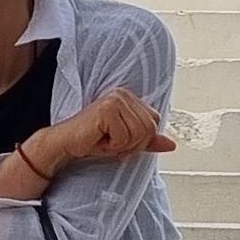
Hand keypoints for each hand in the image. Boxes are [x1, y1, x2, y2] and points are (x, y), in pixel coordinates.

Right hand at [37, 87, 174, 171]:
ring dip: (122, 146)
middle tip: (111, 142)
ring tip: (105, 140)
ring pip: (138, 134)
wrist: (67, 144)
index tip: (121, 141)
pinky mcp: (107, 108)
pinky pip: (124, 137)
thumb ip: (148, 141)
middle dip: (132, 144)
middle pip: (149, 129)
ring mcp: (115, 98)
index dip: (141, 139)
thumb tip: (172, 144)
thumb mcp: (127, 142)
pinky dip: (112, 146)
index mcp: (131, 98)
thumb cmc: (94, 141)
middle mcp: (124, 94)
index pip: (155, 122)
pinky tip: (99, 138)